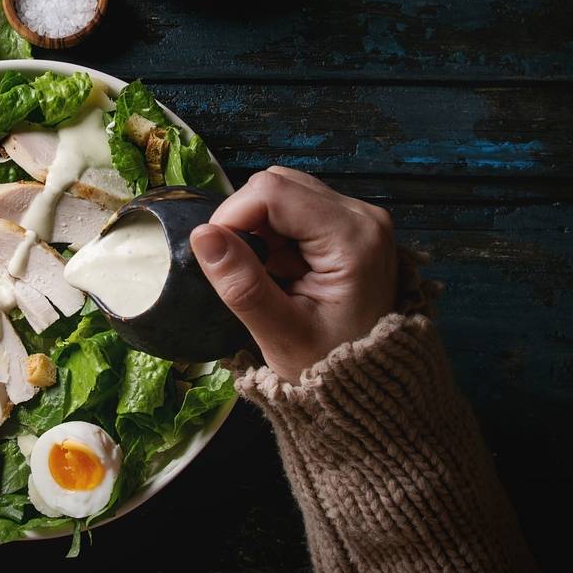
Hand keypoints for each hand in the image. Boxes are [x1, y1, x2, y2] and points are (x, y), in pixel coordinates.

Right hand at [191, 167, 397, 381]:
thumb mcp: (279, 332)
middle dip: (246, 221)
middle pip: (278, 184)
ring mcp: (359, 218)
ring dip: (260, 228)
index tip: (217, 255)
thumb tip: (202, 235)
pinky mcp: (349, 225)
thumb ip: (241, 283)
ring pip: (284, 192)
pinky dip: (276, 234)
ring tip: (268, 274)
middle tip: (246, 270)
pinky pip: (296, 208)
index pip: (272, 192)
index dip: (232, 216)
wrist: (370, 388)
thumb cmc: (329, 365)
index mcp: (353, 239)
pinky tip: (282, 270)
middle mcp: (363, 216)